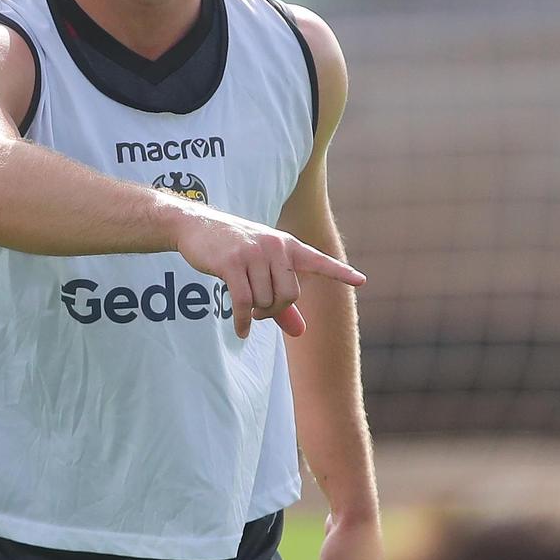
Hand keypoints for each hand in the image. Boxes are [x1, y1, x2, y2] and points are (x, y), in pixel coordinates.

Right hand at [171, 205, 364, 338]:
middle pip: (289, 295)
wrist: (197, 227)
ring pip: (265, 301)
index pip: (319, 261)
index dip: (340, 272)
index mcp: (287, 246)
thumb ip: (282, 303)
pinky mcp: (232, 263)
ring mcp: (253, 253)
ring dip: (255, 313)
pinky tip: (241, 330)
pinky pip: (244, 303)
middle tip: (261, 312)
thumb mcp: (261, 270)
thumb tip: (301, 333)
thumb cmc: (234, 249)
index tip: (361, 281)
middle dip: (275, 311)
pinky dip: (243, 321)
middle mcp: (275, 247)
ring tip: (246, 307)